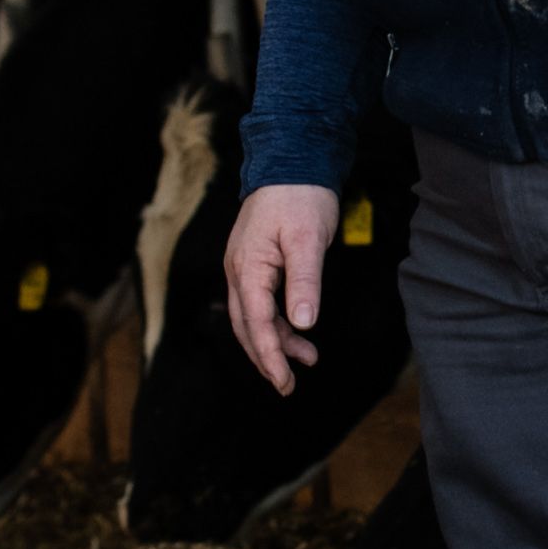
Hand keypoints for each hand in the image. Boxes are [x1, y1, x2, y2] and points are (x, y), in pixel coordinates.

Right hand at [225, 183, 341, 391]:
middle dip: (267, 359)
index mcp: (248, 268)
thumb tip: (303, 323)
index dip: (270, 357)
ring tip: (308, 359)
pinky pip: (261, 303)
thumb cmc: (300, 197)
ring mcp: (244, 268)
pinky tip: (300, 331)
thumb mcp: (308, 240)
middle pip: (247, 328)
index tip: (285, 382)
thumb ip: (304, 282)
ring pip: (253, 318)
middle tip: (288, 386)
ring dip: (277, 342)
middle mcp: (238, 271)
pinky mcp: (255, 264)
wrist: (292, 162)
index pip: (256, 324)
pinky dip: (279, 322)